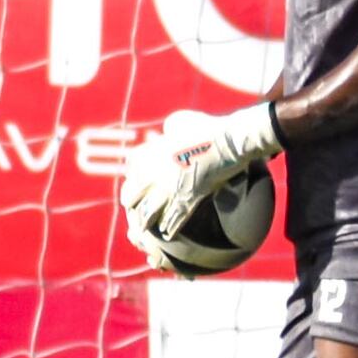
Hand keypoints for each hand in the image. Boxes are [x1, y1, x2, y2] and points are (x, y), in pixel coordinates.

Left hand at [114, 102, 282, 248]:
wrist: (226, 141)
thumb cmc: (206, 127)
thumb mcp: (181, 121)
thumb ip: (170, 129)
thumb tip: (167, 132)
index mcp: (151, 152)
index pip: (131, 167)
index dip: (131, 176)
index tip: (133, 181)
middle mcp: (154, 173)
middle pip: (131, 195)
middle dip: (130, 203)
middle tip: (133, 210)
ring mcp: (168, 189)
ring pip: (147, 213)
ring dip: (144, 223)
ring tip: (143, 231)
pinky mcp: (187, 199)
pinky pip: (173, 220)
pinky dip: (169, 229)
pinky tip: (168, 235)